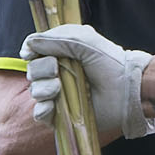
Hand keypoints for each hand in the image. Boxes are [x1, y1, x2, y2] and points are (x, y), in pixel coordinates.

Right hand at [24, 25, 154, 139]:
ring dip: (43, 89)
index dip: (29, 52)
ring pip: (35, 91)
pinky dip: (42, 109)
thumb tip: (29, 44)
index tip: (29, 54)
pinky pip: (40, 114)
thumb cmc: (109, 62)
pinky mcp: (62, 115)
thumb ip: (56, 39)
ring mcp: (60, 96)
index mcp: (62, 54)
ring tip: (59, 88)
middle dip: (39, 70)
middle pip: (32, 71)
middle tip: (56, 70)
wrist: (126, 90)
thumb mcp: (84, 41)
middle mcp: (59, 74)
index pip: (35, 52)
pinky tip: (52, 106)